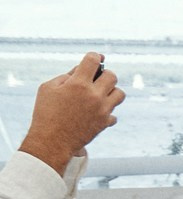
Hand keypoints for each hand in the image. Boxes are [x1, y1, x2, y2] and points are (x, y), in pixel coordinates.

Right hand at [19, 54, 121, 172]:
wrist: (52, 141)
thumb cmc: (46, 112)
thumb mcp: (48, 88)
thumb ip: (66, 76)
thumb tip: (81, 69)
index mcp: (78, 83)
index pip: (93, 61)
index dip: (94, 57)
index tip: (95, 58)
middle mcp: (94, 95)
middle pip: (112, 76)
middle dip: (104, 75)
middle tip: (95, 80)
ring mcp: (103, 109)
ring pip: (120, 94)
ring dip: (111, 92)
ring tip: (98, 96)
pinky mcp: (105, 122)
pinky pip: (114, 114)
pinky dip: (106, 113)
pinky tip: (95, 114)